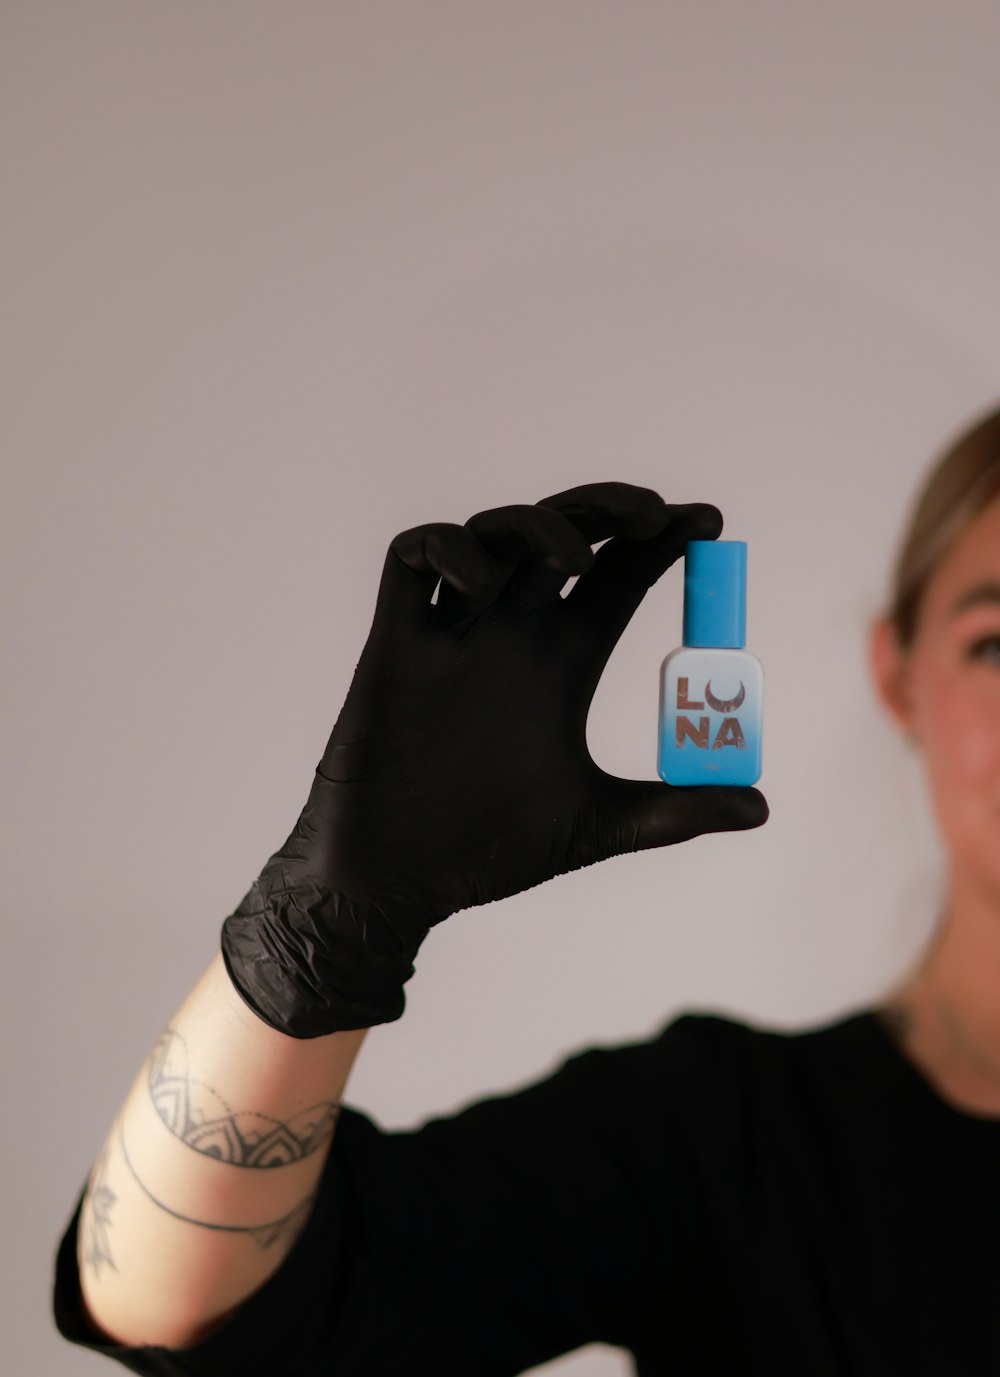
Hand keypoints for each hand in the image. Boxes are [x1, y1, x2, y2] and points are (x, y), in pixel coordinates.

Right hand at [221, 482, 767, 1035]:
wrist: (397, 882)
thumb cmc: (487, 852)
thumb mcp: (593, 824)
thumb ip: (671, 811)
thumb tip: (759, 807)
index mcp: (563, 662)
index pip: (622, 577)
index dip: (664, 543)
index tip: (711, 525)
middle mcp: (515, 633)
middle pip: (564, 535)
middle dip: (609, 511)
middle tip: (654, 518)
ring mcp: (455, 631)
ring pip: (494, 534)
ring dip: (537, 525)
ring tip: (575, 560)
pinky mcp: (396, 641)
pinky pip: (412, 560)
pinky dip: (449, 550)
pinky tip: (482, 586)